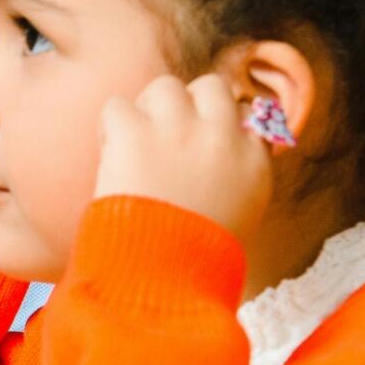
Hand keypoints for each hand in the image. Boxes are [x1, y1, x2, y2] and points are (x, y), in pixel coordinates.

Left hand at [94, 74, 272, 243]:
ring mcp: (178, 130)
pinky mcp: (135, 134)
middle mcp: (221, 136)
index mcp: (253, 161)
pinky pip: (117, 106)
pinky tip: (113, 154)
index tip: (201, 144)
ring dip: (148, 109)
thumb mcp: (240, 219)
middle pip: (210, 86)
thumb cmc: (197, 260)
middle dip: (188, 104)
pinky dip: (110, 127)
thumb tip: (220, 159)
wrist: (163, 279)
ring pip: (164, 86)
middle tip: (165, 134)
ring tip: (137, 143)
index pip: (248, 114)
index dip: (219, 123)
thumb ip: (237, 180)